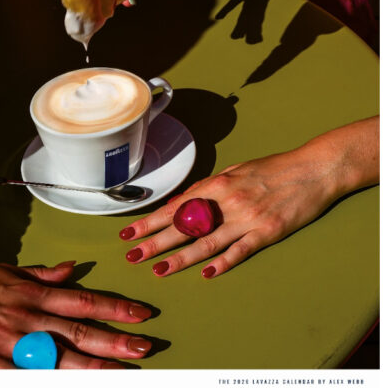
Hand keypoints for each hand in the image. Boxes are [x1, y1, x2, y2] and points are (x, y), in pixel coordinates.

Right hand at [0, 255, 153, 367]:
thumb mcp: (7, 269)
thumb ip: (43, 273)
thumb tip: (73, 269)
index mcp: (32, 293)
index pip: (83, 301)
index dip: (114, 308)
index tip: (140, 314)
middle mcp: (28, 317)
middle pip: (80, 331)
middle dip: (115, 341)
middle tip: (144, 347)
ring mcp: (11, 341)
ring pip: (60, 356)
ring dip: (94, 364)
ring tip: (123, 370)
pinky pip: (27, 376)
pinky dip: (48, 380)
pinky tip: (69, 383)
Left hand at [120, 130, 372, 277]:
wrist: (314, 169)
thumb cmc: (273, 169)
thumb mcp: (235, 171)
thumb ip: (208, 188)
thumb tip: (181, 204)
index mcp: (218, 184)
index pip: (175, 207)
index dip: (150, 221)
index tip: (129, 233)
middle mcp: (228, 201)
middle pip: (184, 226)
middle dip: (155, 242)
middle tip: (132, 255)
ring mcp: (247, 218)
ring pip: (207, 242)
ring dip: (181, 258)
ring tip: (158, 270)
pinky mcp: (267, 232)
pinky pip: (240, 250)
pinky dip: (223, 262)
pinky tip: (206, 273)